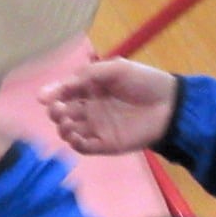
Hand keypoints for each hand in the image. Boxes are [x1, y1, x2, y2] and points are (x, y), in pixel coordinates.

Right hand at [40, 58, 175, 155]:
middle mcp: (90, 108)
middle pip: (63, 113)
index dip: (52, 94)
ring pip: (69, 131)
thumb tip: (50, 89)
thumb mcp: (114, 69)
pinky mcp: (106, 144)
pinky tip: (75, 136)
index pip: (64, 93)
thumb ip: (85, 76)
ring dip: (63, 128)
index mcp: (90, 89)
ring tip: (68, 123)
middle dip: (55, 112)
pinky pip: (84, 147)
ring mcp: (97, 127)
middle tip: (58, 110)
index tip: (44, 98)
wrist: (171, 104)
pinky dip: (75, 143)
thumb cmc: (144, 81)